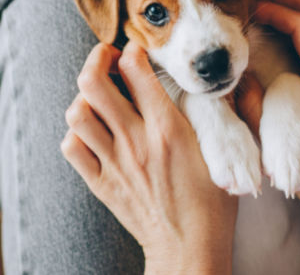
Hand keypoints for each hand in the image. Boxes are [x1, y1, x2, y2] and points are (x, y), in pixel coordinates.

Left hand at [61, 42, 235, 274]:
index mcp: (168, 129)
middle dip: (96, 59)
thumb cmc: (212, 201)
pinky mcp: (102, 182)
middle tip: (107, 57)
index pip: (137, 70)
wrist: (189, 249)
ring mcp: (114, 162)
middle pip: (94, 83)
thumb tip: (227, 81)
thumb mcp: (223, 152)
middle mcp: (136, 141)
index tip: (138, 49)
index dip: (133, 49)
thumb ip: (222, 112)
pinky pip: (72, 148)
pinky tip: (93, 130)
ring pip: (77, 113)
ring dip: (84, 97)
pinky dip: (77, 133)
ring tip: (99, 95)